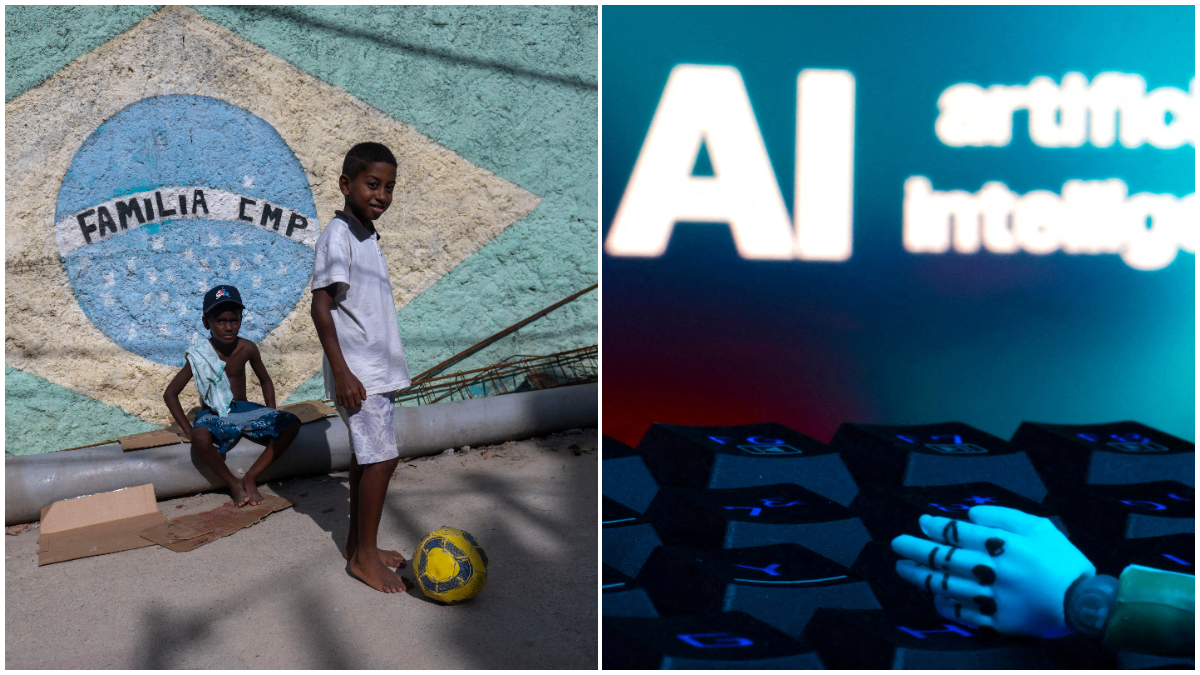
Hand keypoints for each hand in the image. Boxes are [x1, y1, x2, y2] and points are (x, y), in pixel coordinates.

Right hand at [335, 369, 367, 409]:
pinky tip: (344, 402)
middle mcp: (348, 395)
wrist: (342, 374)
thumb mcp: (359, 384)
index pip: (358, 403)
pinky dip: (342, 404)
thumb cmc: (352, 379)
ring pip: (346, 406)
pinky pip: (339, 403)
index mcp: (355, 392)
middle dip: (354, 407)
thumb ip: (363, 391)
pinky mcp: (337, 395)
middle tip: (355, 405)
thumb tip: (364, 398)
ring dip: (348, 407)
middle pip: (352, 406)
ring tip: (350, 404)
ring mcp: (342, 396)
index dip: (359, 406)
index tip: (359, 405)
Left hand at [891, 505, 1094, 637]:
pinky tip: (933, 598)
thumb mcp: (1040, 527)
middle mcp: (994, 571)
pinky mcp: (996, 622)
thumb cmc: (1064, 563)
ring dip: (921, 576)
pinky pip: (962, 614)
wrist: (1087, 605)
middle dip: (917, 549)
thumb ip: (1004, 517)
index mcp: (1005, 546)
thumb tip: (971, 514)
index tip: (921, 523)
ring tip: (904, 568)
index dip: (936, 527)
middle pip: (946, 558)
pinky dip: (944, 605)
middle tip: (898, 543)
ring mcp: (993, 598)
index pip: (959, 533)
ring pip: (947, 585)